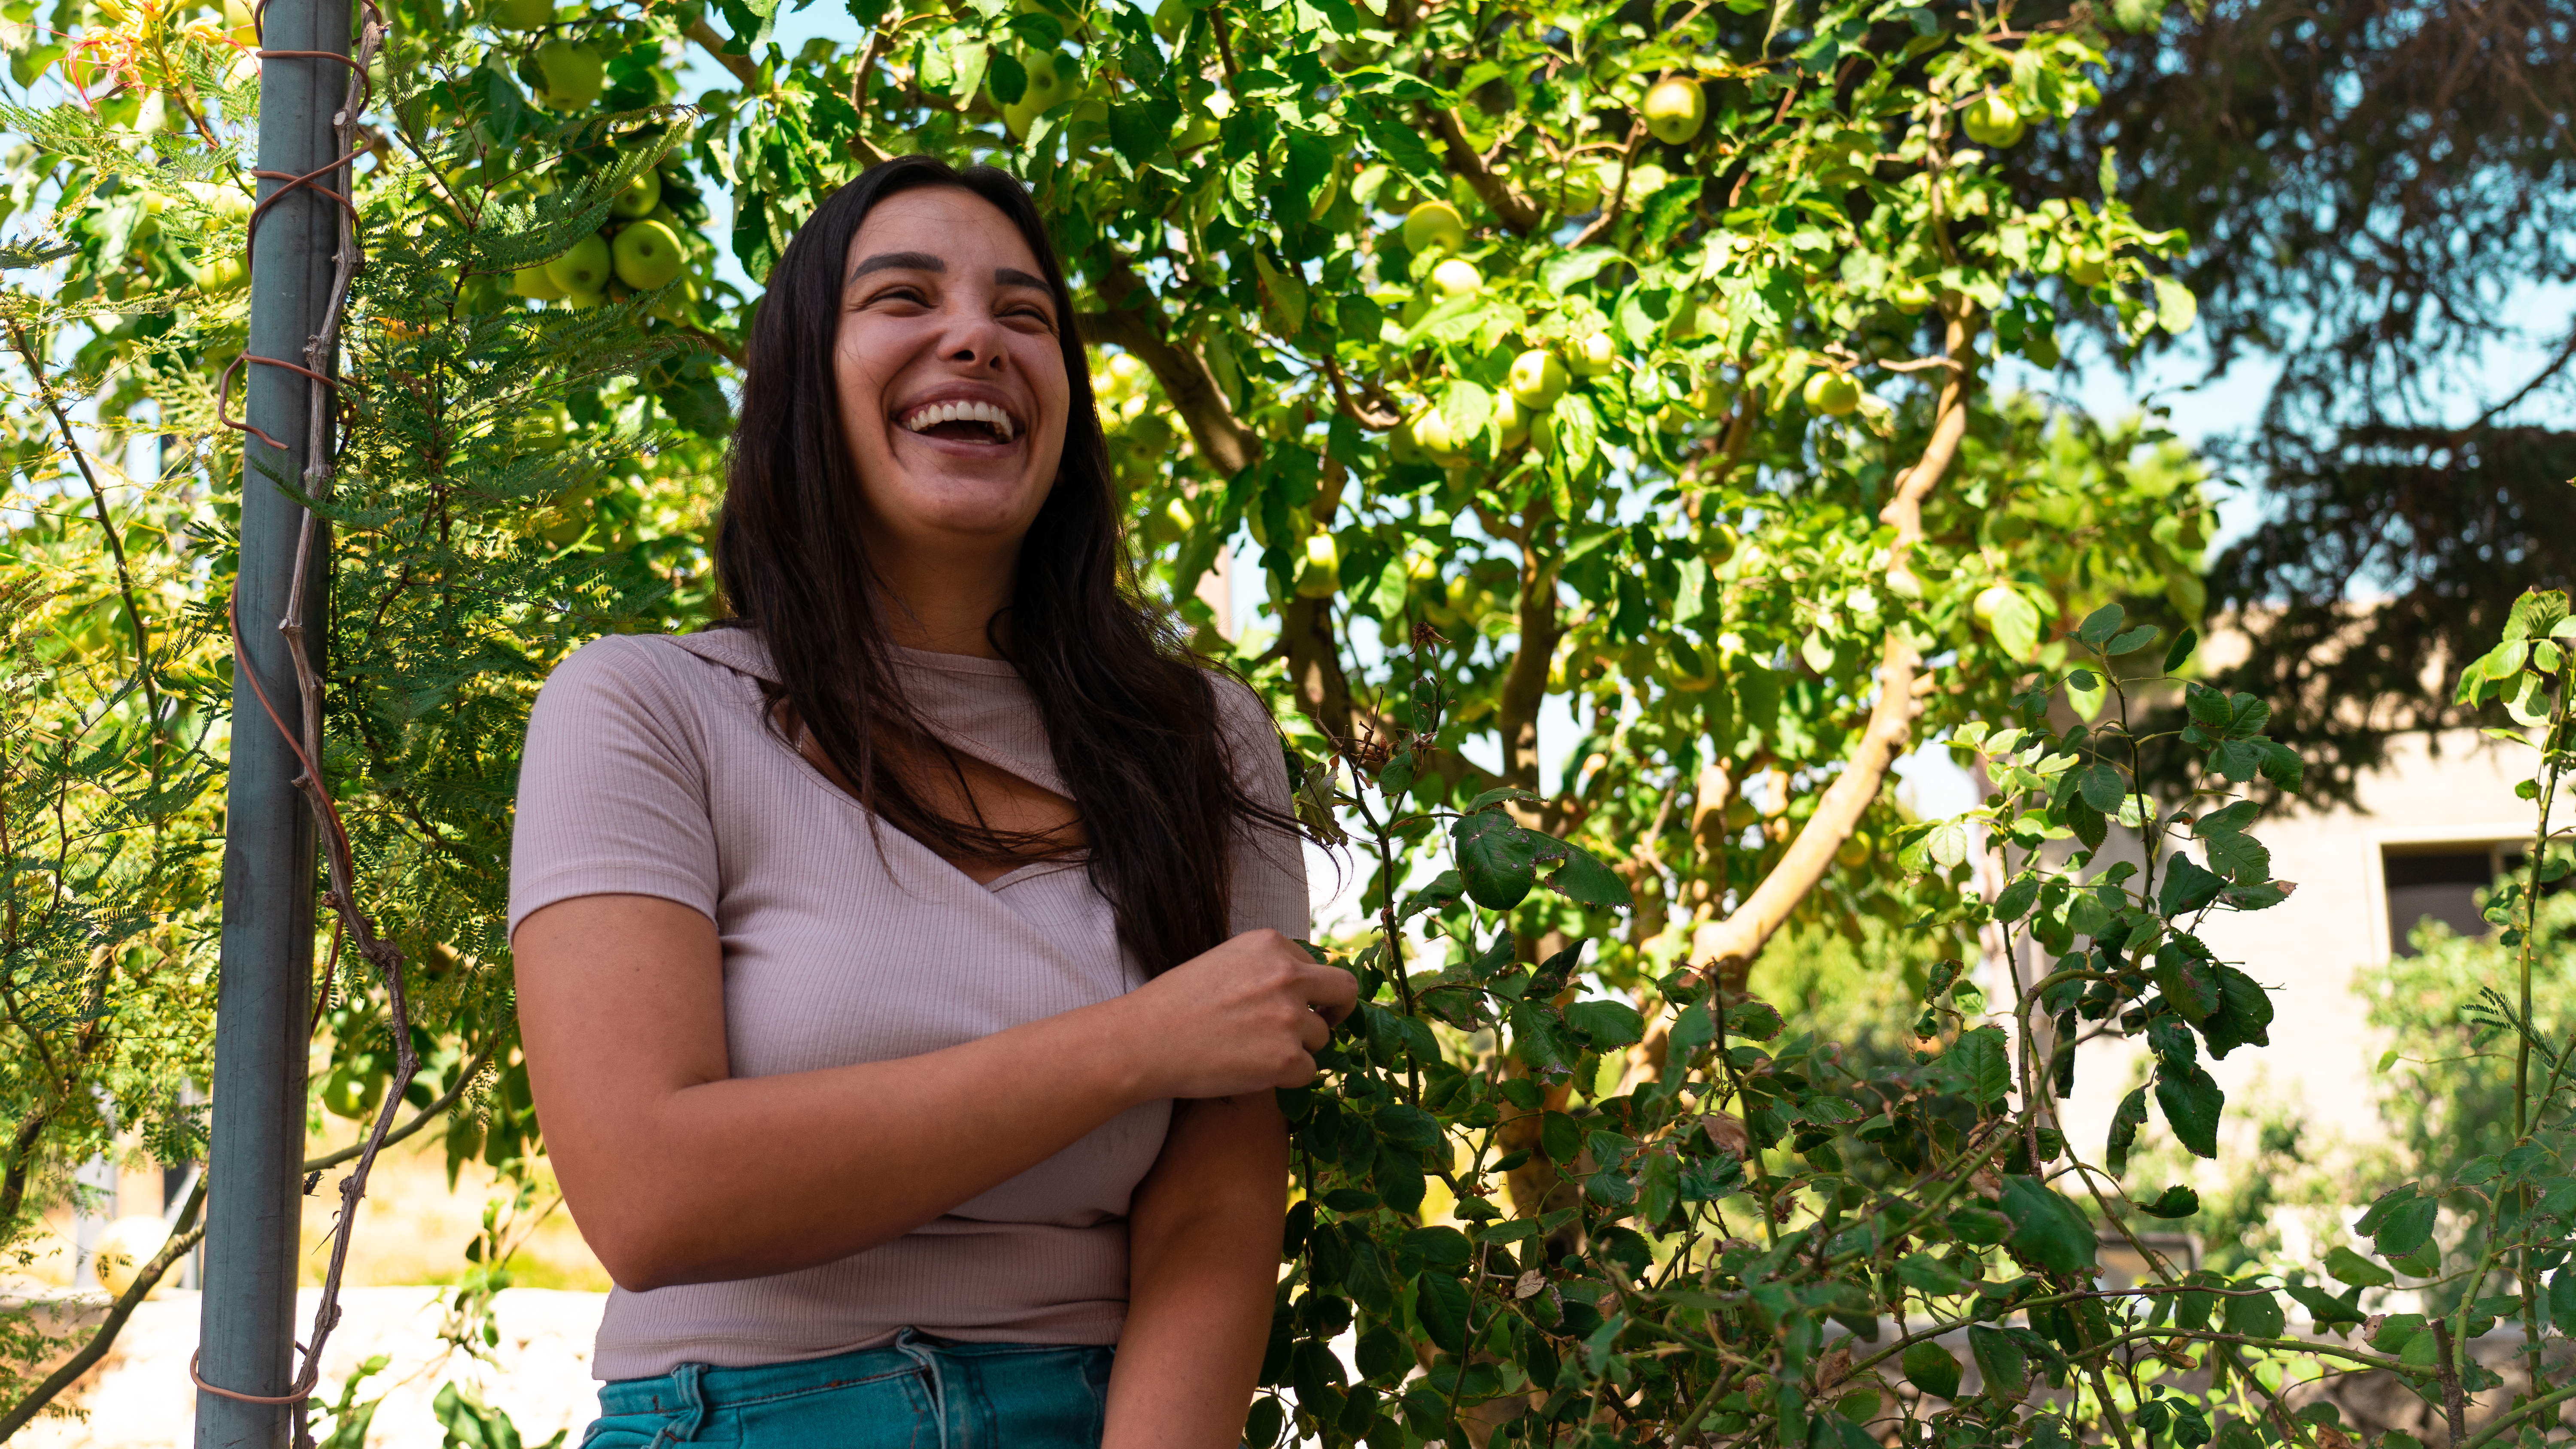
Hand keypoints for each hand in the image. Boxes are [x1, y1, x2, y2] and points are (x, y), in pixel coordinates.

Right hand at [1116, 929, 1358, 1100]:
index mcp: (1272, 945)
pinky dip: (1287, 1077)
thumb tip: (1309, 985)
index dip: (1309, 990)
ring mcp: (1290, 1017)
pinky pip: (1308, 1072)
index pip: (1317, 967)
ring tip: (1254, 1051)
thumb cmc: (1177, 1003)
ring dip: (1297, 1048)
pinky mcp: (1286, 1058)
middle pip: (1344, 991)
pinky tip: (1252, 1070)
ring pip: (1321, 1038)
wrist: (1144, 1040)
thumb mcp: (1226, 962)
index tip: (1292, 1005)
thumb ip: (1268, 968)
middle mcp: (1288, 975)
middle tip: (1322, 1025)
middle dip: (1337, 1010)